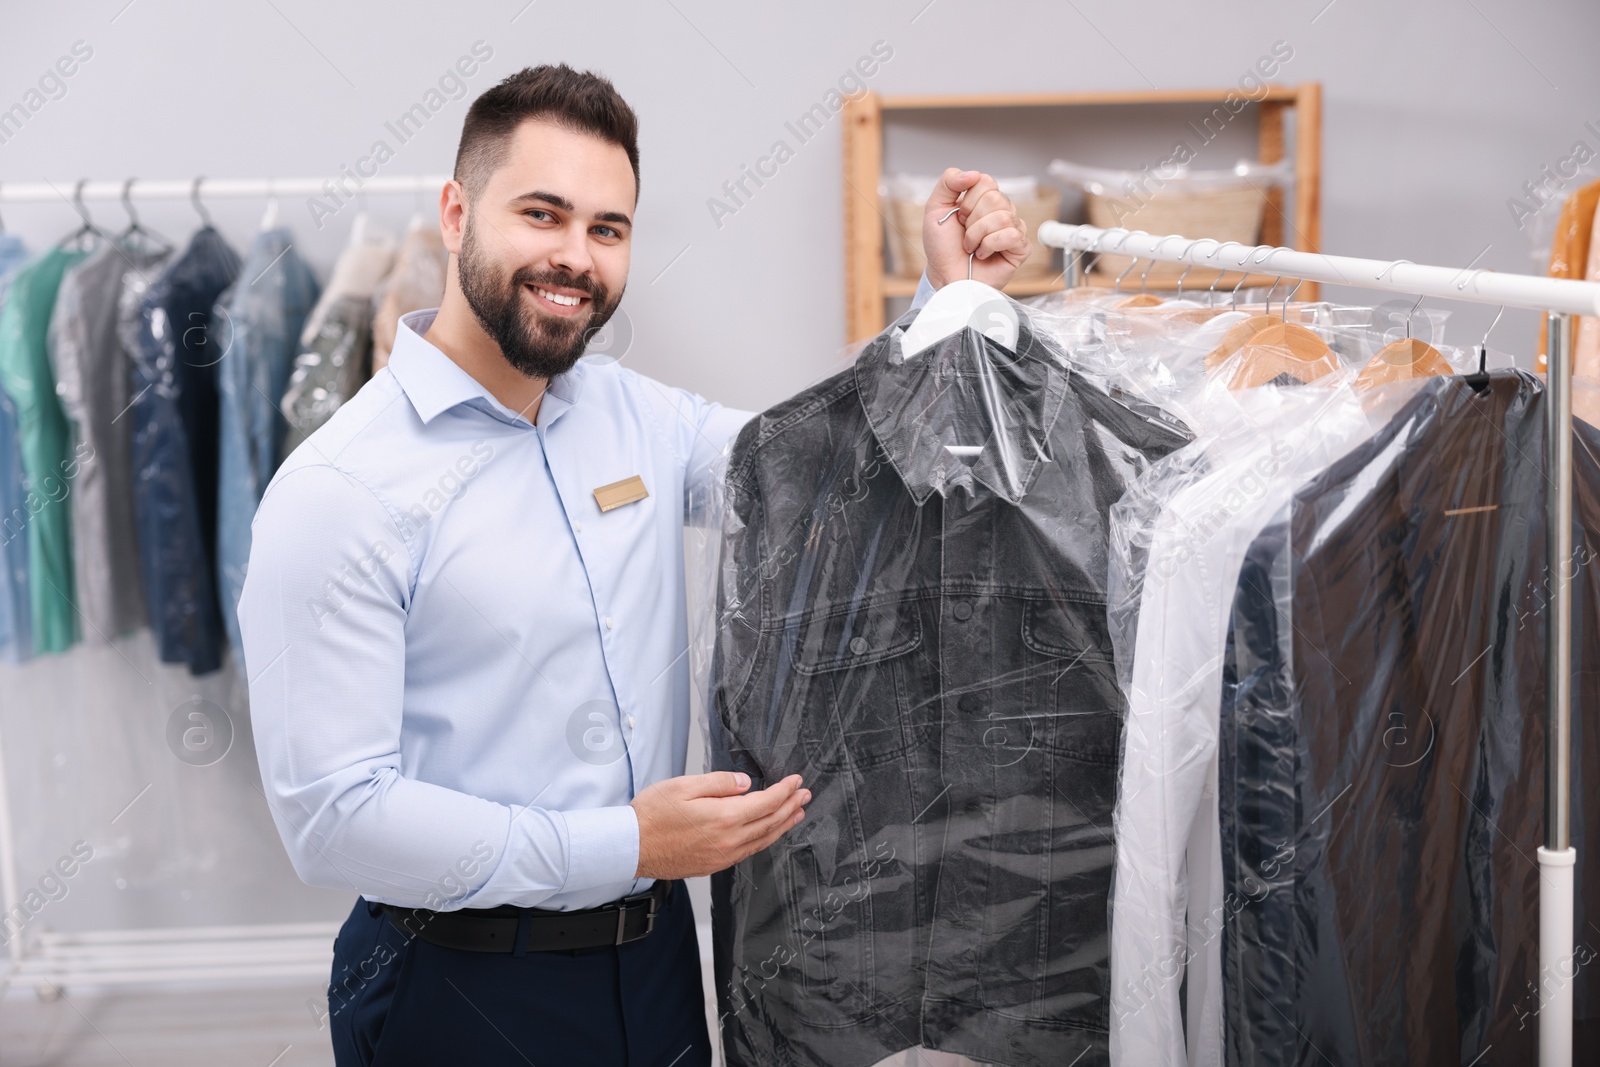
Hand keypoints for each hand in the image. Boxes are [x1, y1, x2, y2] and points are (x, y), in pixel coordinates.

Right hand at [632, 771, 810, 879]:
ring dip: (782, 826)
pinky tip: (767, 834)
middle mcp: (728, 840)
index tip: (795, 781)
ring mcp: (722, 856)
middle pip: (769, 822)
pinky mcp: (714, 864)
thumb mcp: (684, 785)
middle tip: (804, 796)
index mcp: (723, 817)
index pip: (766, 802)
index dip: (784, 791)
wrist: (632, 846)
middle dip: (790, 807)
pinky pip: (748, 852)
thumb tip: (746, 784)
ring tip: (796, 815)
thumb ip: (720, 783)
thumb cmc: (651, 815)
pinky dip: (764, 840)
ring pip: (762, 840)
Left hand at [922, 167, 1030, 290]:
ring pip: (1003, 217)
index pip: (986, 181)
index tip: (958, 218)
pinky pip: (1012, 235)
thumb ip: (948, 182)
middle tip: (965, 235)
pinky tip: (983, 254)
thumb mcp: (935, 208)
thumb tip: (973, 174)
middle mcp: (1002, 211)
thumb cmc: (942, 248)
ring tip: (972, 247)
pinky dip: (990, 246)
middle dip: (972, 220)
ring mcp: (1013, 229)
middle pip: (995, 198)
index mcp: (984, 199)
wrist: (944, 276)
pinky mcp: (1021, 248)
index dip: (968, 200)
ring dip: (978, 235)